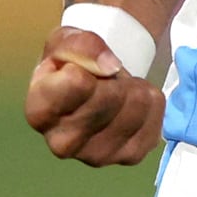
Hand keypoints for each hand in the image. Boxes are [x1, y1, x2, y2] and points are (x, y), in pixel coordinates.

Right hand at [24, 27, 164, 165]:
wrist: (91, 85)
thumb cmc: (70, 63)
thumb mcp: (65, 40)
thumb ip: (81, 45)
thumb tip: (110, 67)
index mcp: (39, 112)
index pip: (76, 83)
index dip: (83, 65)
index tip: (77, 67)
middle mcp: (63, 144)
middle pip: (108, 98)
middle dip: (111, 77)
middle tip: (102, 79)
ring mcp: (98, 156)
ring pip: (136, 106)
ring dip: (133, 87)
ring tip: (117, 89)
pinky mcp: (130, 156)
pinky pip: (157, 116)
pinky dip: (150, 102)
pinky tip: (131, 103)